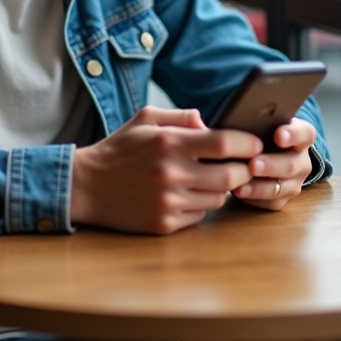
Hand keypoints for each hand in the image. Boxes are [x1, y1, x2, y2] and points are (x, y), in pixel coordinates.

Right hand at [71, 106, 261, 234]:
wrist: (86, 186)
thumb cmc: (119, 149)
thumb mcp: (145, 119)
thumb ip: (180, 116)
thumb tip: (210, 123)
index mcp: (168, 143)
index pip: (223, 143)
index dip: (246, 144)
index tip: (254, 144)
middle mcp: (170, 173)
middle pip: (230, 175)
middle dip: (243, 170)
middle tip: (243, 165)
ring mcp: (167, 202)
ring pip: (218, 198)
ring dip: (221, 188)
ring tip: (209, 178)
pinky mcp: (163, 224)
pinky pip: (200, 215)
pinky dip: (201, 204)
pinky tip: (187, 194)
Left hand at [232, 118, 316, 210]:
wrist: (267, 154)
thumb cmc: (261, 134)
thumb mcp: (263, 124)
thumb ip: (258, 122)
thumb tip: (237, 122)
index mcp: (302, 137)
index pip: (305, 134)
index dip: (293, 135)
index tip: (278, 135)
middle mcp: (302, 161)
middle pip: (290, 164)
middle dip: (270, 165)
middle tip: (253, 164)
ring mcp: (295, 182)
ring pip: (281, 187)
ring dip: (259, 187)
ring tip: (240, 184)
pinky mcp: (284, 199)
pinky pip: (271, 201)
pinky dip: (254, 198)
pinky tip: (239, 191)